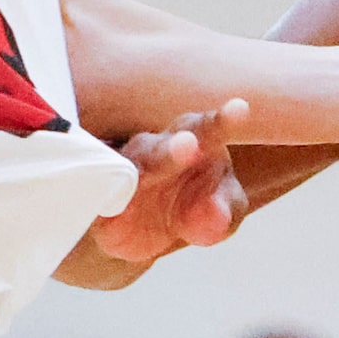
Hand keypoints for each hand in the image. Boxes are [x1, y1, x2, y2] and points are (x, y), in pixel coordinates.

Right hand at [90, 101, 248, 264]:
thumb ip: (223, 212)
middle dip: (174, 146)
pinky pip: (98, 193)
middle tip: (189, 142)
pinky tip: (110, 199)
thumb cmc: (192, 206)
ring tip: (153, 174)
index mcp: (192, 141)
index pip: (207, 128)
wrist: (146, 228)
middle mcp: (153, 149)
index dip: (221, 121)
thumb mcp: (219, 213)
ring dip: (138, 171)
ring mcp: (123, 171)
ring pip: (127, 167)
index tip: (240, 109)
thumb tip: (216, 217)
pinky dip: (103, 193)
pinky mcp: (101, 198)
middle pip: (161, 144)